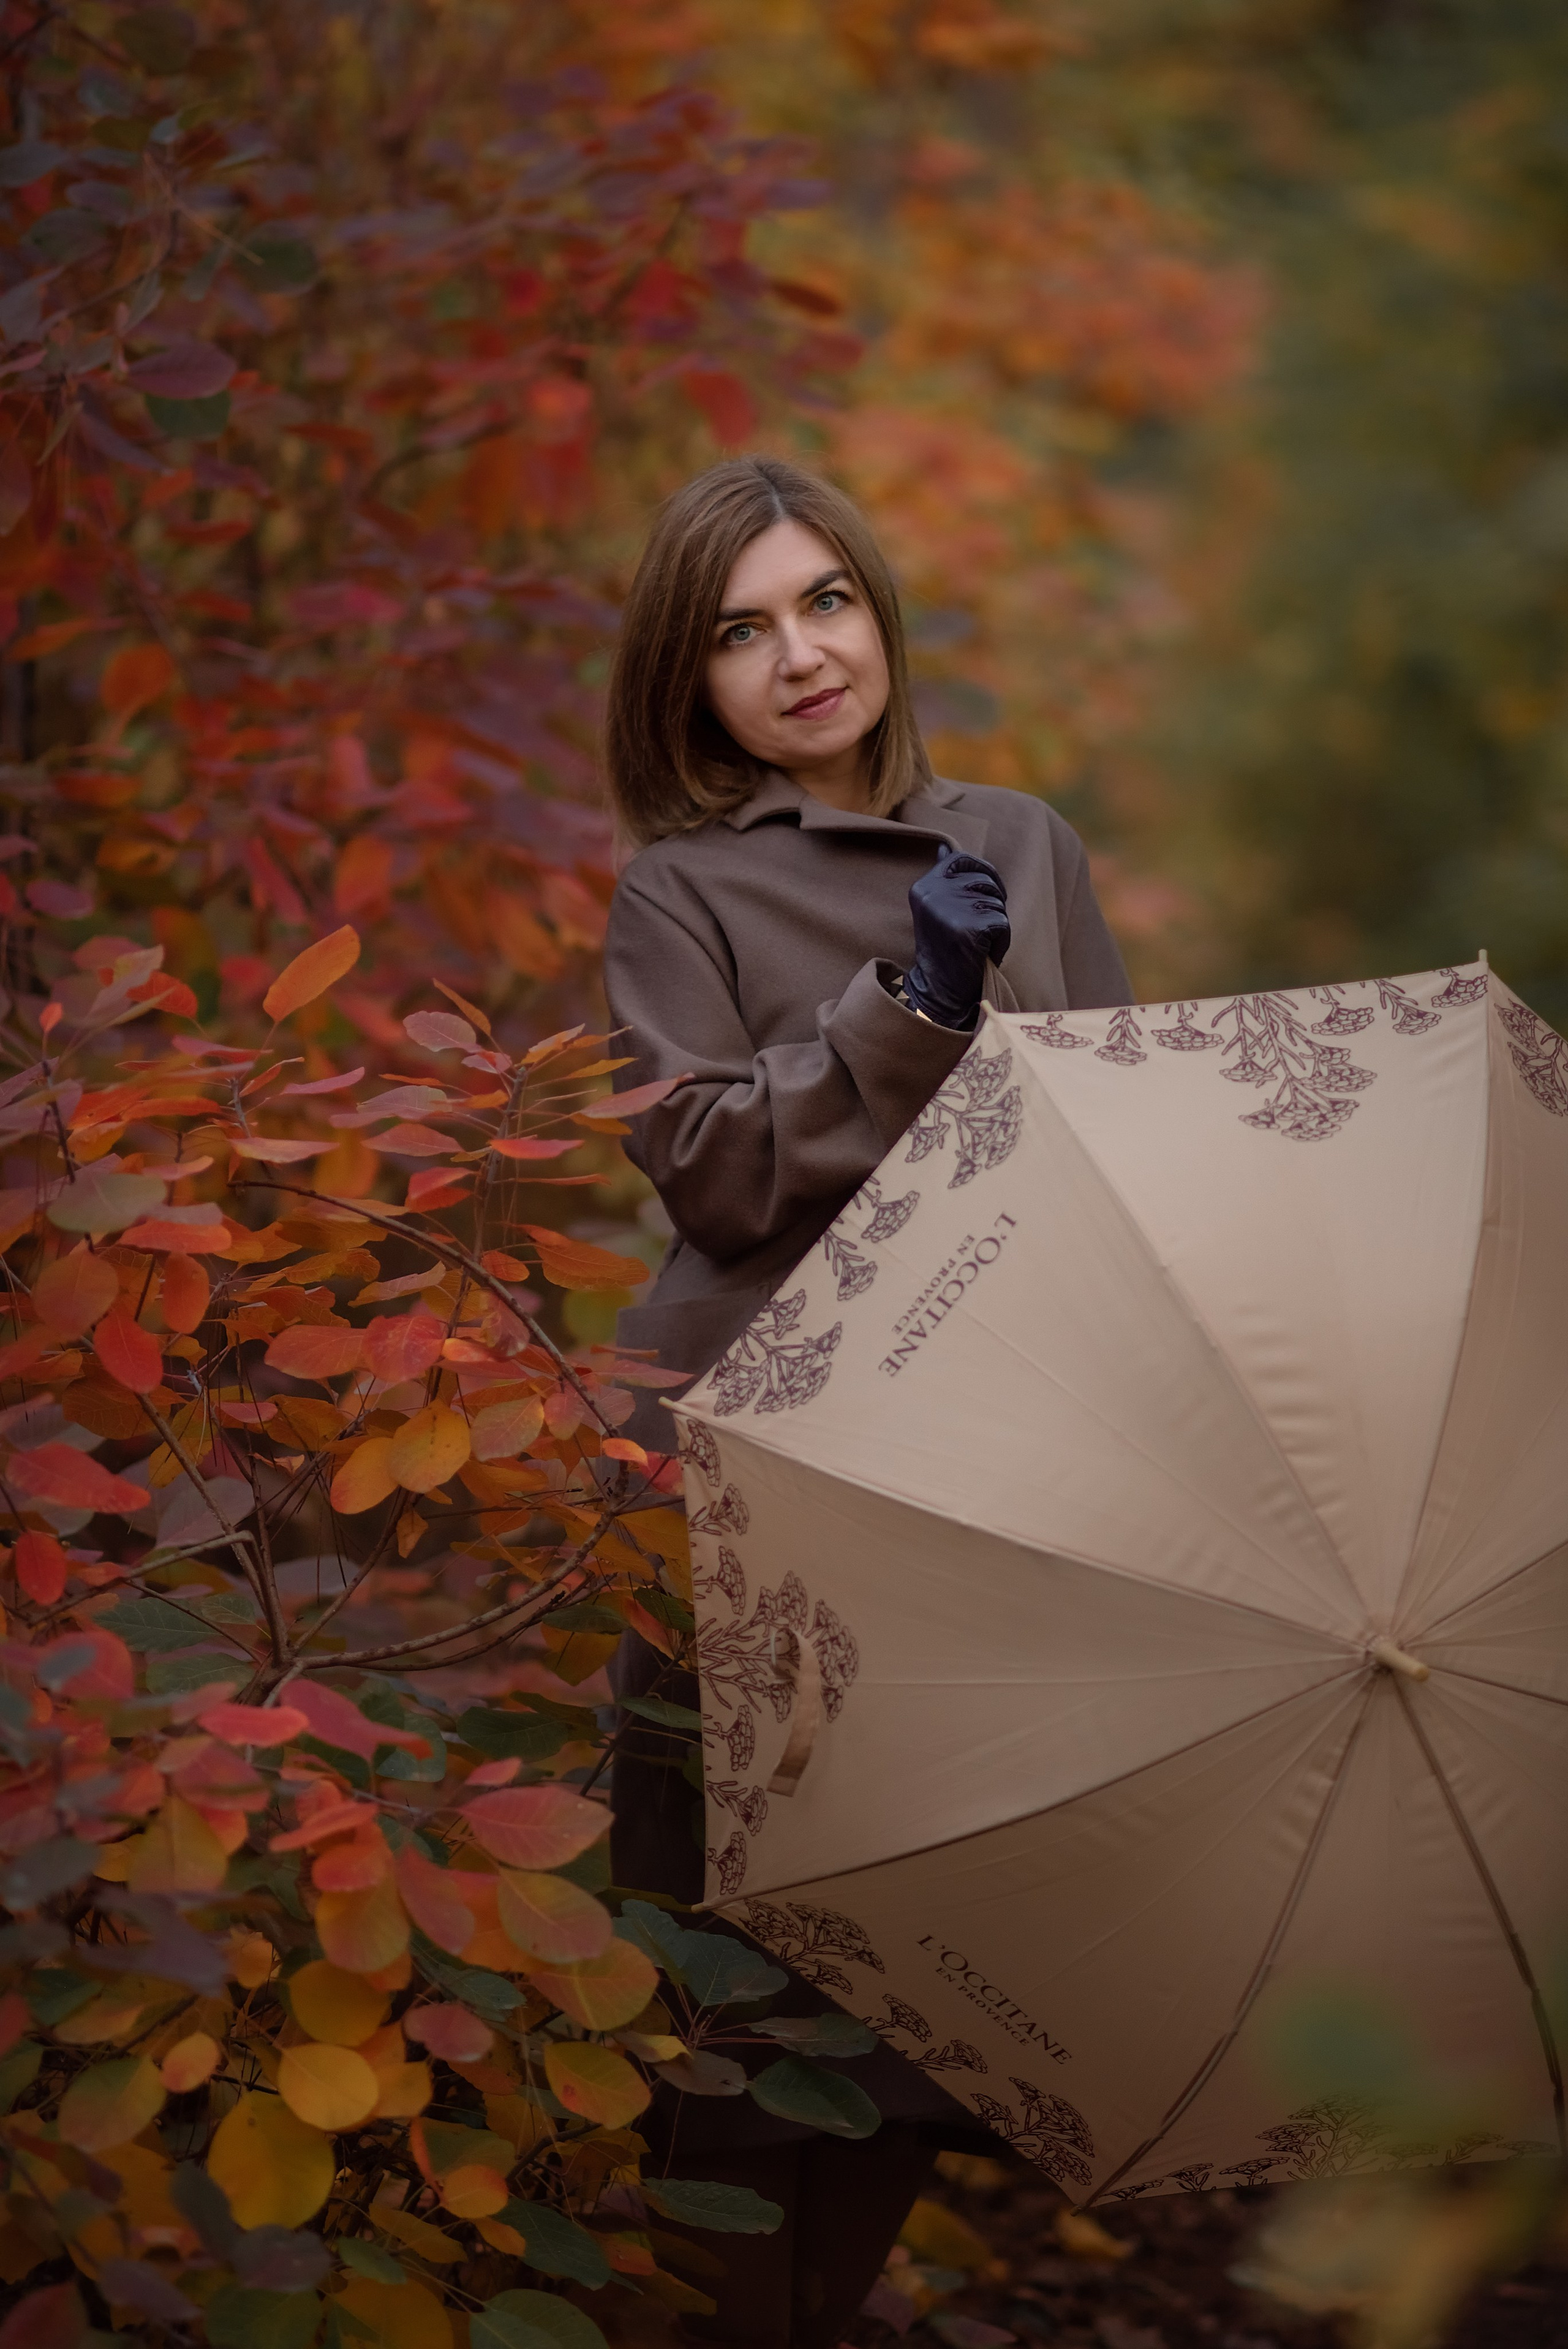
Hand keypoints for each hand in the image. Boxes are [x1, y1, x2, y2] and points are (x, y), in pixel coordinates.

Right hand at [904, 847, 1010, 1029]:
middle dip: (994, 899)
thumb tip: (945, 848)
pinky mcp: (968, 929)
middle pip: (984, 880)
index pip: (961, 858)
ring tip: (978, 943)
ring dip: (996, 924)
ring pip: (996, 902)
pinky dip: (1000, 941)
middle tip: (982, 925)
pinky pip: (1002, 923)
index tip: (988, 890)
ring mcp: (949, 910)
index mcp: (924, 887)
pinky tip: (983, 953)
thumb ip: (943, 878)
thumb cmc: (944, 948)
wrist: (940, 991)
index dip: (983, 870)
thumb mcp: (936, 908)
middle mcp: (932, 894)